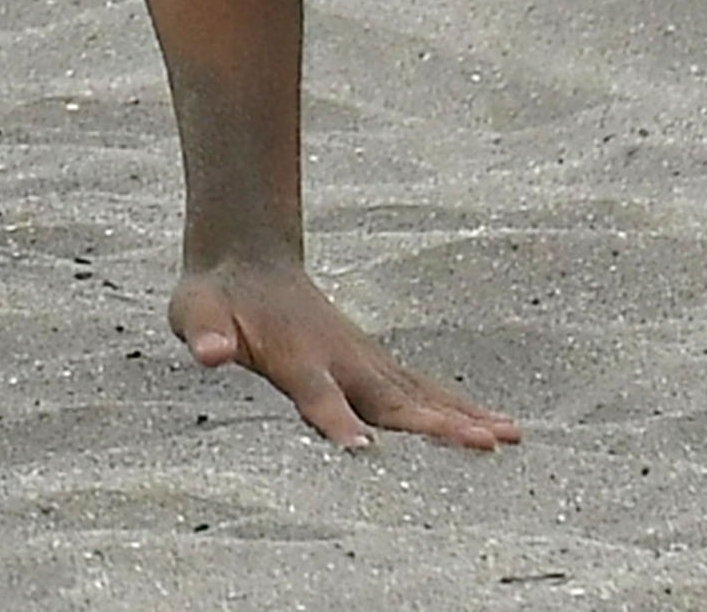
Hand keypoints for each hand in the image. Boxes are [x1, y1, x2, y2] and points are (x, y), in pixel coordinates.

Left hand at [172, 257, 517, 452]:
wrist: (247, 256)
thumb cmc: (216, 298)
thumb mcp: (195, 312)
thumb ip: (204, 334)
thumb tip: (208, 353)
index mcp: (296, 357)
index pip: (318, 395)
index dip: (338, 421)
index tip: (364, 449)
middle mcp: (341, 360)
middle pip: (390, 399)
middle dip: (434, 424)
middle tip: (481, 444)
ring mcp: (365, 361)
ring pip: (421, 393)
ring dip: (464, 416)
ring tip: (511, 439)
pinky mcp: (378, 365)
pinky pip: (426, 390)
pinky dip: (463, 409)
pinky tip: (502, 432)